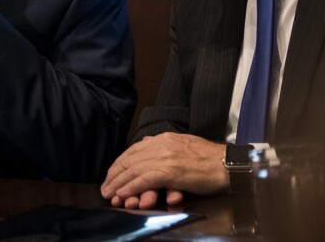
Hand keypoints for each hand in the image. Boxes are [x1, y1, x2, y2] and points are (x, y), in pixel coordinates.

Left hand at [100, 133, 228, 208]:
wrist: (228, 164)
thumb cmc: (210, 157)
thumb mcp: (182, 143)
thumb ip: (163, 144)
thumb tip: (147, 142)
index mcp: (162, 139)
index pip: (133, 150)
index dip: (120, 164)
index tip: (111, 174)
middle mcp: (160, 145)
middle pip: (129, 160)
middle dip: (114, 175)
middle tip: (105, 187)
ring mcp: (165, 158)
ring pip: (133, 170)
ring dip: (119, 183)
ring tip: (110, 194)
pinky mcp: (170, 172)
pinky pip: (144, 180)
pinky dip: (131, 187)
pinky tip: (123, 194)